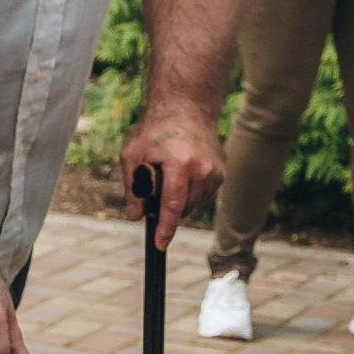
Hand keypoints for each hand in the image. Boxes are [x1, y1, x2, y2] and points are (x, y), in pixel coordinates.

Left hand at [121, 107, 226, 249]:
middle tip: (154, 188)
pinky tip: (182, 174)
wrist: (186, 109)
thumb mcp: (132, 155)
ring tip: (169, 176)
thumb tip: (136, 216)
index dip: (165, 228)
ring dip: (178, 202)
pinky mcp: (221, 174)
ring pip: (193, 206)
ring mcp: (215, 172)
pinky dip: (189, 194)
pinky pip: (202, 197)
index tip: (159, 245)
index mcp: (180, 163)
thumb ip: (132, 188)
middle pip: (182, 209)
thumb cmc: (155, 130)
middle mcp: (202, 169)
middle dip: (166, 209)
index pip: (173, 206)